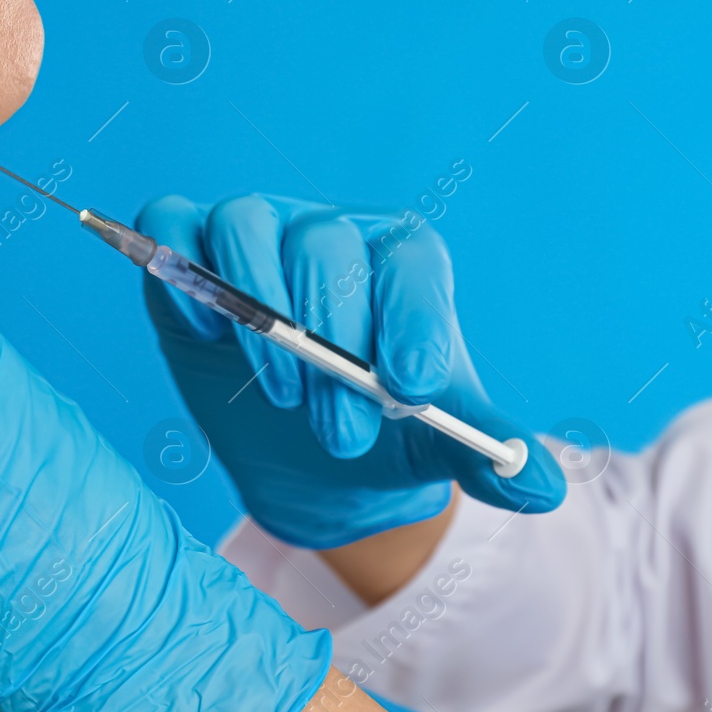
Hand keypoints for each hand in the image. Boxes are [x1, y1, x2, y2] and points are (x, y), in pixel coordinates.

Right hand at [136, 194, 564, 549]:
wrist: (309, 448)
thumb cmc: (382, 427)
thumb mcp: (440, 444)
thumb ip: (490, 458)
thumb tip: (540, 486)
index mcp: (401, 260)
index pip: (408, 261)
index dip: (409, 317)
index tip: (412, 387)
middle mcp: (326, 233)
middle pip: (323, 243)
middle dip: (331, 340)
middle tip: (343, 431)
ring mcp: (252, 236)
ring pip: (243, 224)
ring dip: (258, 308)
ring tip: (282, 395)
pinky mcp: (186, 255)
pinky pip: (171, 226)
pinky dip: (178, 264)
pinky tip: (206, 333)